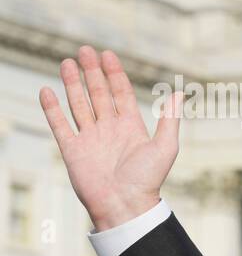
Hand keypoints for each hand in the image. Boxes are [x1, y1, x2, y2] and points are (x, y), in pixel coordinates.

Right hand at [40, 46, 181, 231]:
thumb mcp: (165, 146)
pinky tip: (47, 91)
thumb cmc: (148, 179)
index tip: (108, 55)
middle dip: (92, 73)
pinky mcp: (72, 150)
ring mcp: (90, 138)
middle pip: (98, 94)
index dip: (114, 74)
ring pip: (78, 104)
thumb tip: (180, 93)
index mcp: (131, 127)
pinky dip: (52, 109)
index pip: (121, 93)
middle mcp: (109, 129)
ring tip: (67, 63)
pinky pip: (60, 125)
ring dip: (72, 84)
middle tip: (85, 50)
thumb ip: (170, 120)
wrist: (125, 205)